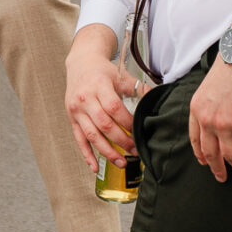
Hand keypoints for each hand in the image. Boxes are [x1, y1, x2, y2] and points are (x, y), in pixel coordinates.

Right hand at [66, 35, 141, 172]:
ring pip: (92, 135)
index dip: (128, 123)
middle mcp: (85, 99)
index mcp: (99, 86)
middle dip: (121, 141)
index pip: (114, 109)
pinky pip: (79, 140)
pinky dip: (87, 155)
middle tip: (136, 151)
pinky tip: (95, 167)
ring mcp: (76, 111)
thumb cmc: (103, 72)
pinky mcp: (72, 119)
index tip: (139, 132)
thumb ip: (139, 88)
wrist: (80, 64)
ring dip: (107, 152)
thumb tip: (159, 98)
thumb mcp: (121, 76)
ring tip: (122, 163)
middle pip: (104, 125)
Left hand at [188, 62, 231, 181]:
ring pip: (230, 155)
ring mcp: (223, 124)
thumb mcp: (220, 88)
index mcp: (196, 109)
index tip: (205, 163)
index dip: (200, 154)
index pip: (195, 138)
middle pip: (210, 153)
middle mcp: (206, 120)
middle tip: (222, 177)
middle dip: (217, 168)